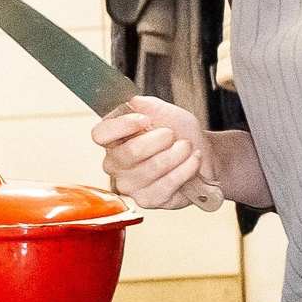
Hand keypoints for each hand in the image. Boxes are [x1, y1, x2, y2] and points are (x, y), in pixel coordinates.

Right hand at [90, 95, 211, 207]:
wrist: (201, 153)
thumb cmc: (179, 133)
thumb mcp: (164, 111)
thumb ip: (145, 105)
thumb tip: (131, 102)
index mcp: (112, 140)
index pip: (100, 134)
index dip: (122, 126)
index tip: (145, 120)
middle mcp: (115, 164)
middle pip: (129, 153)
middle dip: (160, 140)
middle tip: (173, 134)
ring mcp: (130, 184)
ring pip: (152, 168)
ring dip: (177, 154)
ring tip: (186, 147)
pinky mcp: (147, 200)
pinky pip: (166, 185)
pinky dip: (186, 169)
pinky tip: (191, 161)